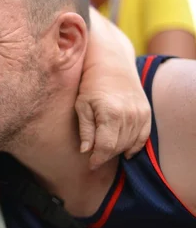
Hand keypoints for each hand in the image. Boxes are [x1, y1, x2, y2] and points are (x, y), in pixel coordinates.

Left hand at [75, 9, 150, 168]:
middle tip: (94, 157)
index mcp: (111, 114)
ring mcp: (140, 114)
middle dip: (105, 155)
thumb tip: (86, 151)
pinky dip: (134, 146)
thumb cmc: (90, 84)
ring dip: (117, 150)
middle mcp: (129, 115)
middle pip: (118, 147)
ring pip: (130, 143)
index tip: (90, 164)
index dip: (97, 158)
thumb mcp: (81, 105)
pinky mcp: (146, 112)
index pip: (106, 147)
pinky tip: (125, 151)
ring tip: (104, 150)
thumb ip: (85, 129)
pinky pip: (143, 137)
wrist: (112, 64)